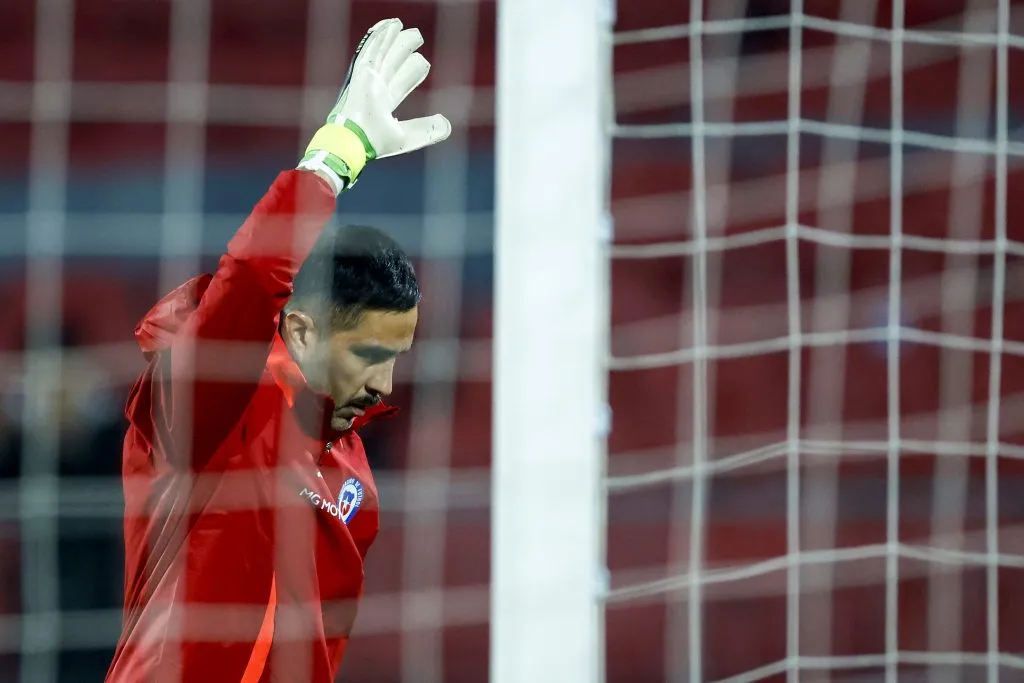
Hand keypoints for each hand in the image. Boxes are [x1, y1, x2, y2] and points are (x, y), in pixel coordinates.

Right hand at [298, 18, 451, 193]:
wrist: (356, 140)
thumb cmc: (375, 142)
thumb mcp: (407, 136)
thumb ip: (427, 129)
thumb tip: (447, 125)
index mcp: (384, 105)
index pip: (401, 83)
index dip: (412, 72)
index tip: (422, 62)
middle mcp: (375, 90)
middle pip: (392, 64)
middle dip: (403, 50)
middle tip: (416, 37)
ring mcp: (367, 80)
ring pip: (382, 54)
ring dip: (392, 39)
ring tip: (400, 25)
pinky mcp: (361, 73)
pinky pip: (371, 50)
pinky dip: (378, 37)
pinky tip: (388, 25)